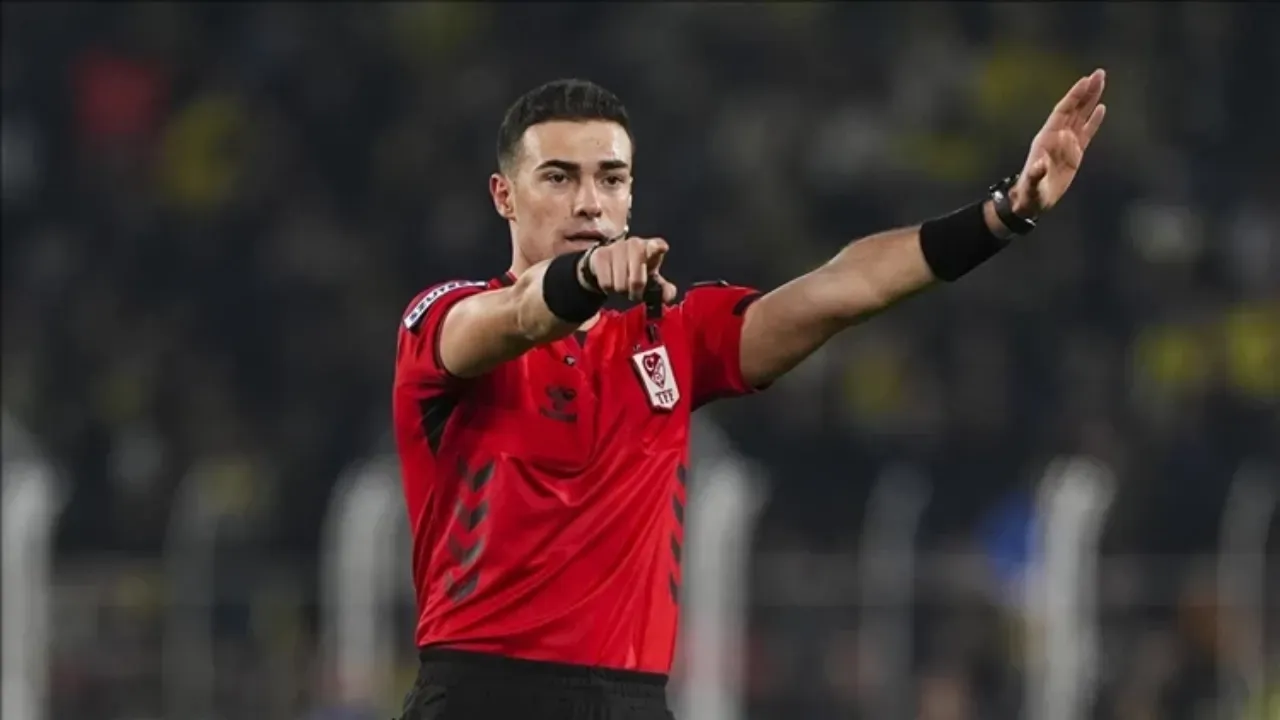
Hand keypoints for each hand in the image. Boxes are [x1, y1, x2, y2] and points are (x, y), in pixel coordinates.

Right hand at [578, 237, 678, 302]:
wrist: (609, 263)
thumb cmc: (637, 271)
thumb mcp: (652, 279)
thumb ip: (664, 289)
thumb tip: (668, 298)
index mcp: (652, 247)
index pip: (658, 245)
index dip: (658, 248)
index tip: (661, 249)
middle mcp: (635, 243)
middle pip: (637, 281)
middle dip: (635, 292)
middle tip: (634, 293)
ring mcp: (617, 247)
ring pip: (620, 285)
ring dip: (622, 291)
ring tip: (623, 285)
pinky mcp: (601, 254)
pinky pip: (606, 283)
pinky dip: (609, 289)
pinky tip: (612, 281)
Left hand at [1011, 69, 1107, 216]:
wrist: (1033, 200)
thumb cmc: (1030, 192)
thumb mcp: (1032, 184)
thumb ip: (1035, 174)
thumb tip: (1040, 165)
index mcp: (1047, 138)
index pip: (1063, 111)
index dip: (1074, 96)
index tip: (1085, 80)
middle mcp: (1057, 136)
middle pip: (1074, 108)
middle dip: (1086, 91)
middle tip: (1099, 73)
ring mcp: (1066, 143)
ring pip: (1081, 116)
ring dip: (1091, 99)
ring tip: (1101, 81)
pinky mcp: (1075, 153)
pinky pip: (1087, 132)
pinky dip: (1094, 120)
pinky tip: (1101, 107)